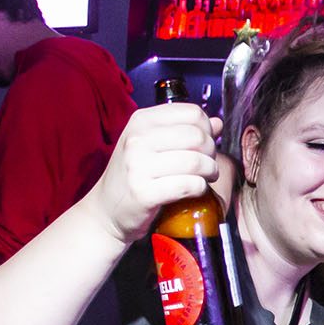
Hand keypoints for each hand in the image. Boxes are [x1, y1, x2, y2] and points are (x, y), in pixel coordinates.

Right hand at [80, 100, 218, 245]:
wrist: (105, 211)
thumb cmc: (133, 176)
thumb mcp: (151, 144)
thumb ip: (184, 131)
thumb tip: (217, 123)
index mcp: (140, 121)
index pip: (192, 113)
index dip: (207, 128)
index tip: (206, 143)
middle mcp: (137, 140)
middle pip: (197, 136)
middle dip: (211, 152)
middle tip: (208, 164)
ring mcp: (138, 166)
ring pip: (196, 161)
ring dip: (210, 171)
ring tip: (206, 177)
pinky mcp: (144, 193)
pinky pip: (188, 185)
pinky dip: (200, 188)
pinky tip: (196, 189)